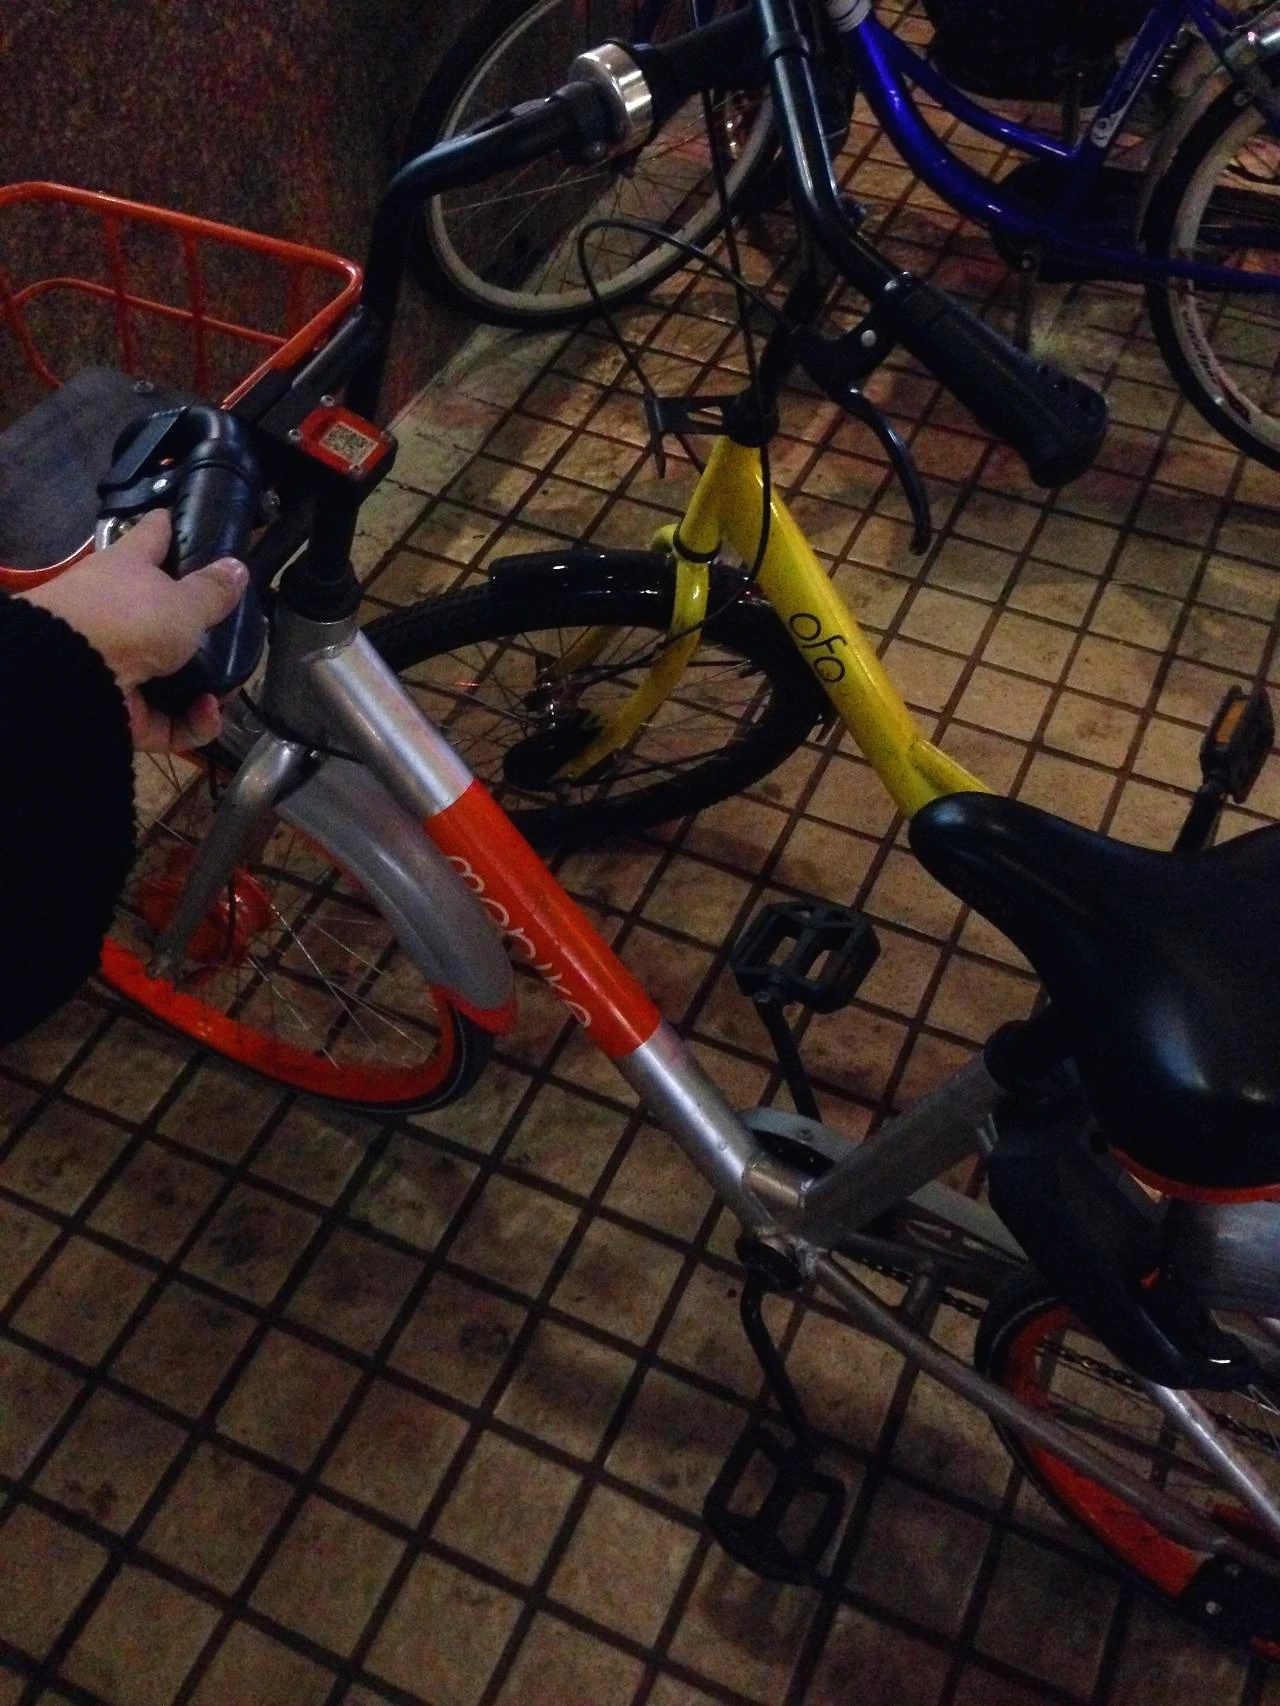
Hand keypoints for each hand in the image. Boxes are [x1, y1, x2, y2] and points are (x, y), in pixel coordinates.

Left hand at [18, 510, 248, 751]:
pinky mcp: (122, 710)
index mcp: (128, 568)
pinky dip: (192, 721)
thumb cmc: (129, 617)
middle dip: (201, 633)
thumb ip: (213, 590)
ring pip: (172, 677)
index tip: (195, 522)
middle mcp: (118, 612)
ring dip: (205, 688)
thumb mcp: (183, 601)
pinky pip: (168, 720)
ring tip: (226, 690)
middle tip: (236, 641)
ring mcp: (119, 663)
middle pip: (166, 615)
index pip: (155, 535)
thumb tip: (237, 566)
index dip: (175, 526)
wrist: (69, 675)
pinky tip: (208, 711)